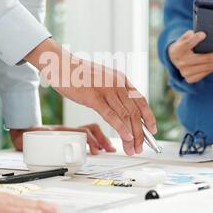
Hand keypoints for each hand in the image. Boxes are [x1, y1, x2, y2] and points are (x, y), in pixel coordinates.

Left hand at [0, 184, 57, 212]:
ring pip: (6, 196)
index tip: (46, 212)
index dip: (31, 212)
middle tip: (51, 206)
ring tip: (37, 204)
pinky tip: (11, 199)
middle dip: (35, 205)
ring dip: (25, 200)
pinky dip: (9, 197)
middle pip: (14, 201)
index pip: (12, 211)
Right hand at [24, 39, 156, 155]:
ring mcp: (106, 90)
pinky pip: (111, 116)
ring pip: (125, 116)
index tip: (152, 130)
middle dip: (140, 133)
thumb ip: (112, 90)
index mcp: (121, 79)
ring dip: (131, 136)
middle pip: (135, 112)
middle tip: (140, 147)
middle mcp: (117, 83)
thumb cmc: (78, 74)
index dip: (149, 117)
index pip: (141, 100)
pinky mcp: (94, 97)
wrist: (61, 64)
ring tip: (132, 149)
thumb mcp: (102, 79)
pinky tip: (126, 138)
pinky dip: (121, 128)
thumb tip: (120, 106)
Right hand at [168, 30, 212, 82]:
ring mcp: (186, 73)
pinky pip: (207, 72)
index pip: (186, 44)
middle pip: (207, 59)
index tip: (203, 34)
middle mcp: (181, 63)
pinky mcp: (190, 79)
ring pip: (210, 67)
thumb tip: (198, 34)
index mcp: (177, 50)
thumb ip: (188, 36)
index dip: (194, 40)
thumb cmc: (183, 45)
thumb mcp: (183, 38)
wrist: (174, 59)